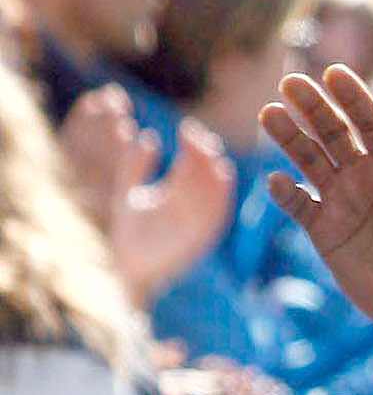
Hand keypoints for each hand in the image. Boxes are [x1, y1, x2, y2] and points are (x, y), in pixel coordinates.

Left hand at [60, 88, 234, 299]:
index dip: (192, 144)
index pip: (191, 162)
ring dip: (216, 168)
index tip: (186, 128)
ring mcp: (200, 218)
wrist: (129, 266)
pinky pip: (220, 210)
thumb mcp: (127, 192)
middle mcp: (192, 203)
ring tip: (209, 150)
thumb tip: (148, 136)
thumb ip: (133, 166)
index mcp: (176, 191)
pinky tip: (221, 172)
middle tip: (198, 136)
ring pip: (216, 188)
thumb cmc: (129, 232)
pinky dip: (223, 192)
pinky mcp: (204, 233)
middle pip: (207, 171)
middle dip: (205, 152)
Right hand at [259, 66, 372, 324]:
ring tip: (269, 115)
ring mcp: (339, 199)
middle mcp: (362, 174)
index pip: (369, 122)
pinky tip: (277, 180)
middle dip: (312, 108)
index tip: (334, 72)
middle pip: (332, 133)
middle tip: (290, 83)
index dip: (353, 98)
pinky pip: (298, 205)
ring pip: (309, 160)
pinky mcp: (321, 228)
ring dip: (290, 139)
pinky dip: (286, 194)